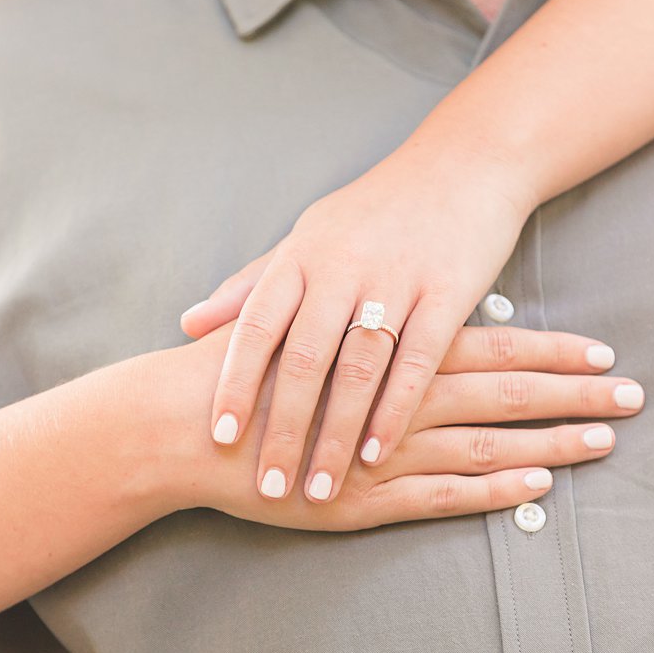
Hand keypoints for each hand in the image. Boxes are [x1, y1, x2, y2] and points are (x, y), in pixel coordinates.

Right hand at [152, 323, 643, 529]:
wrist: (186, 424)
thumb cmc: (249, 369)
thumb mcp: (311, 318)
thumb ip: (361, 312)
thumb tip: (413, 301)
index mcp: (395, 347)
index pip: (494, 344)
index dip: (552, 348)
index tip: (603, 351)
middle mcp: (403, 395)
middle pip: (509, 390)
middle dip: (576, 393)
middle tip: (635, 396)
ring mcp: (389, 450)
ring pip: (490, 441)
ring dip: (552, 440)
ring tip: (605, 441)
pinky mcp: (367, 499)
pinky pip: (446, 495)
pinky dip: (495, 489)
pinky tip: (538, 486)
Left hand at [179, 152, 553, 503]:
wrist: (464, 163)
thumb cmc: (377, 210)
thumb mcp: (307, 238)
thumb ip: (252, 286)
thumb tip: (189, 325)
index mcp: (302, 256)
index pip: (257, 327)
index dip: (235, 383)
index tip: (220, 438)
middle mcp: (343, 266)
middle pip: (303, 359)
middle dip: (283, 429)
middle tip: (269, 487)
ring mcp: (396, 279)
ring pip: (357, 368)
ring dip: (336, 435)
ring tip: (321, 489)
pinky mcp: (447, 291)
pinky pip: (418, 360)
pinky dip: (395, 409)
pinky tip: (378, 451)